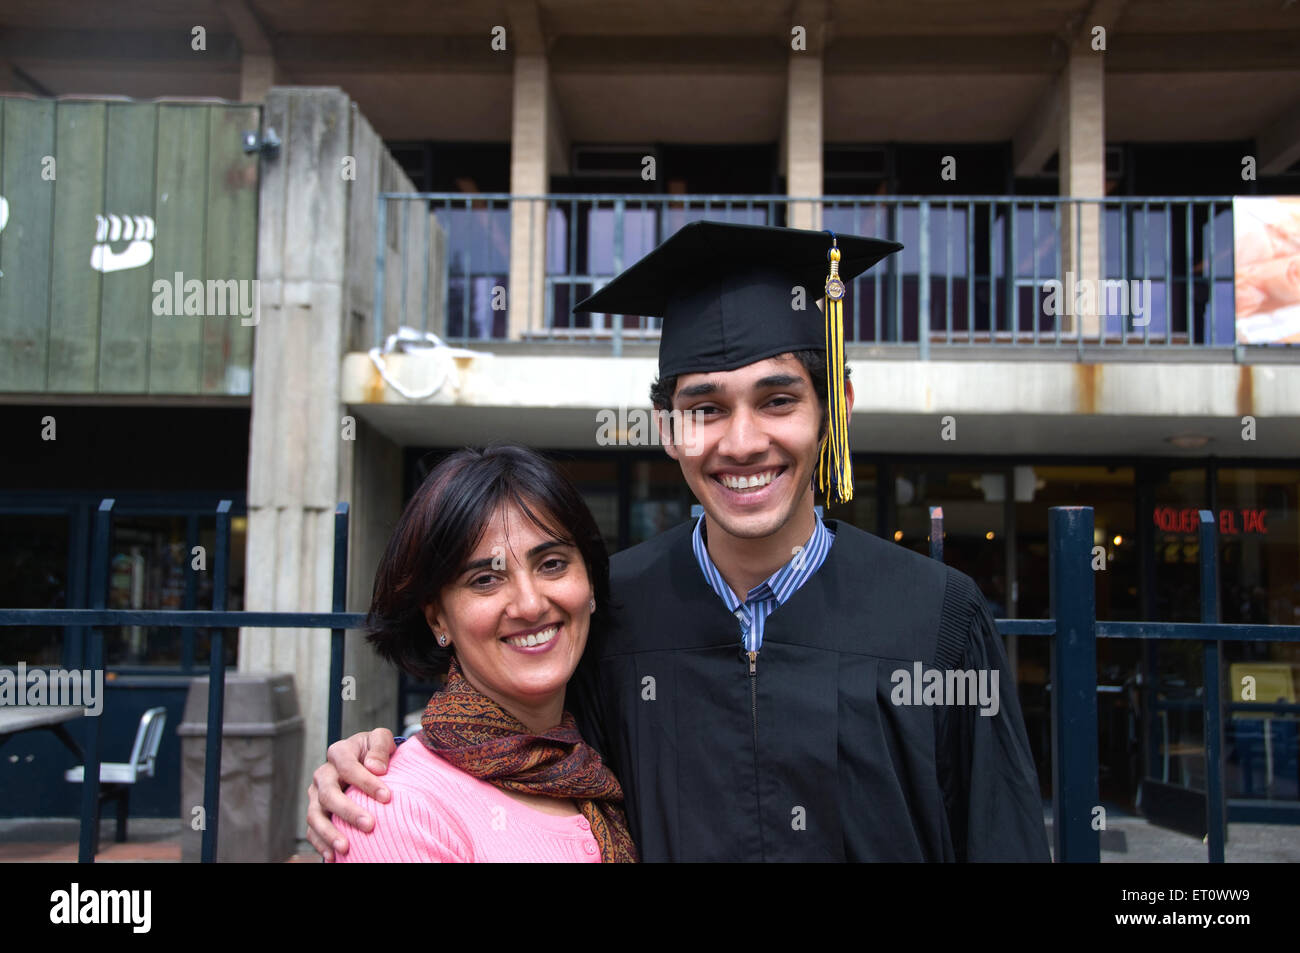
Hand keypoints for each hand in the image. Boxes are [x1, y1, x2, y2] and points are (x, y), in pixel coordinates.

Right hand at [305, 727, 396, 860]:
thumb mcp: (381, 739)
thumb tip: (375, 767)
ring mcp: (316, 794)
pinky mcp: (316, 812)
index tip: (387, 797)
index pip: (348, 767)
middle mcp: (323, 774)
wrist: (366, 760)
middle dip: (348, 811)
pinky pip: (312, 830)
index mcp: (339, 753)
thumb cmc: (375, 752)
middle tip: (370, 825)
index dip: (366, 782)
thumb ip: (379, 747)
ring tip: (346, 848)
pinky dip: (320, 844)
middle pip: (328, 794)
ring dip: (329, 833)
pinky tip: (333, 857)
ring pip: (315, 815)